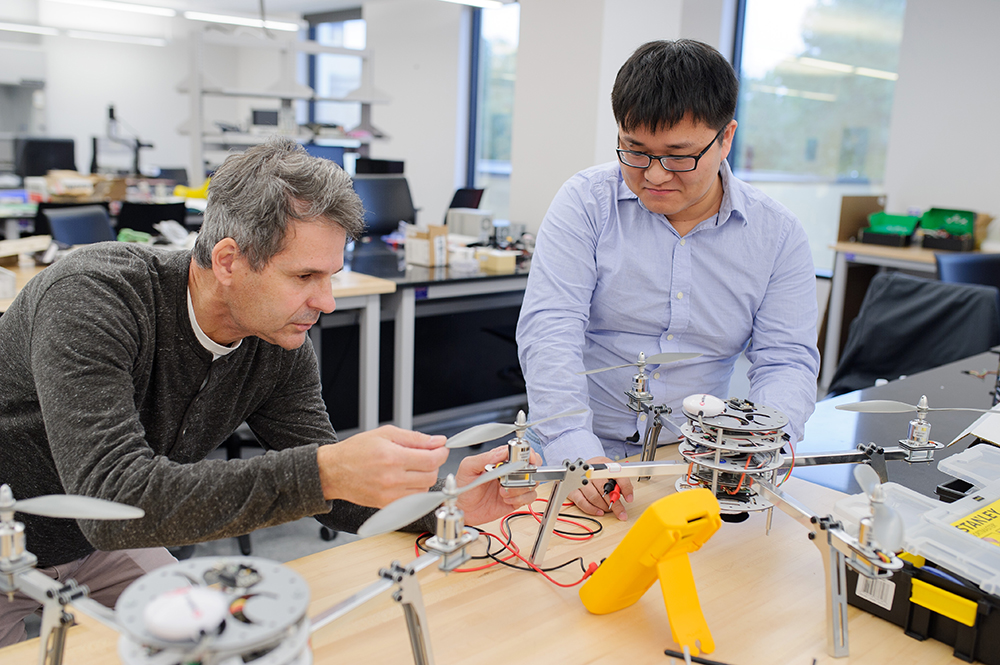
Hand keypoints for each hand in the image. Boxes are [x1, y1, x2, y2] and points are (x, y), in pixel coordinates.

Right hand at [317, 426, 447, 506]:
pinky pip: (413, 499)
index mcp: (392, 457)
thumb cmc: (356, 451)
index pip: (431, 459)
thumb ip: (415, 438)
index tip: (441, 448)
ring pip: (424, 489)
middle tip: (427, 456)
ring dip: (425, 477)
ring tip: (413, 468)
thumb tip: (438, 441)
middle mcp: (392, 479)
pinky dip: (415, 489)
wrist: (333, 471)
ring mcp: (389, 495)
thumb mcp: (386, 434)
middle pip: (431, 475)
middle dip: (434, 464)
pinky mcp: (387, 505)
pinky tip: (406, 479)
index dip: (441, 453)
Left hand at [454, 446, 542, 525]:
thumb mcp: (468, 468)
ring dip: (520, 487)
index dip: (525, 453)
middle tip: (514, 477)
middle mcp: (509, 471)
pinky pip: (530, 497)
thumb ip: (484, 458)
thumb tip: (501, 451)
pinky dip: (520, 498)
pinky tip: (506, 498)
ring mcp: (513, 485)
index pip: (519, 451)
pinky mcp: (516, 499)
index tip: (522, 460)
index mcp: (499, 459)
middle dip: (528, 471)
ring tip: (503, 491)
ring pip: (533, 482)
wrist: (462, 509)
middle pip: (532, 465)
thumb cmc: (463, 487)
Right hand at [567, 456, 633, 519]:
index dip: (625, 488)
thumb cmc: (598, 471)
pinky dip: (592, 509)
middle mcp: (591, 471)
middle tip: (621, 513)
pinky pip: (582, 502)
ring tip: (609, 509)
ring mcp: (581, 480)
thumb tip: (627, 495)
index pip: (617, 475)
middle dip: (615, 504)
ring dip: (604, 507)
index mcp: (604, 464)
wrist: (581, 467)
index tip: (629, 499)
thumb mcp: (611, 471)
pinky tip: (599, 512)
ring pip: (594, 497)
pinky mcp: (573, 490)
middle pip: (605, 489)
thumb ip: (621, 482)